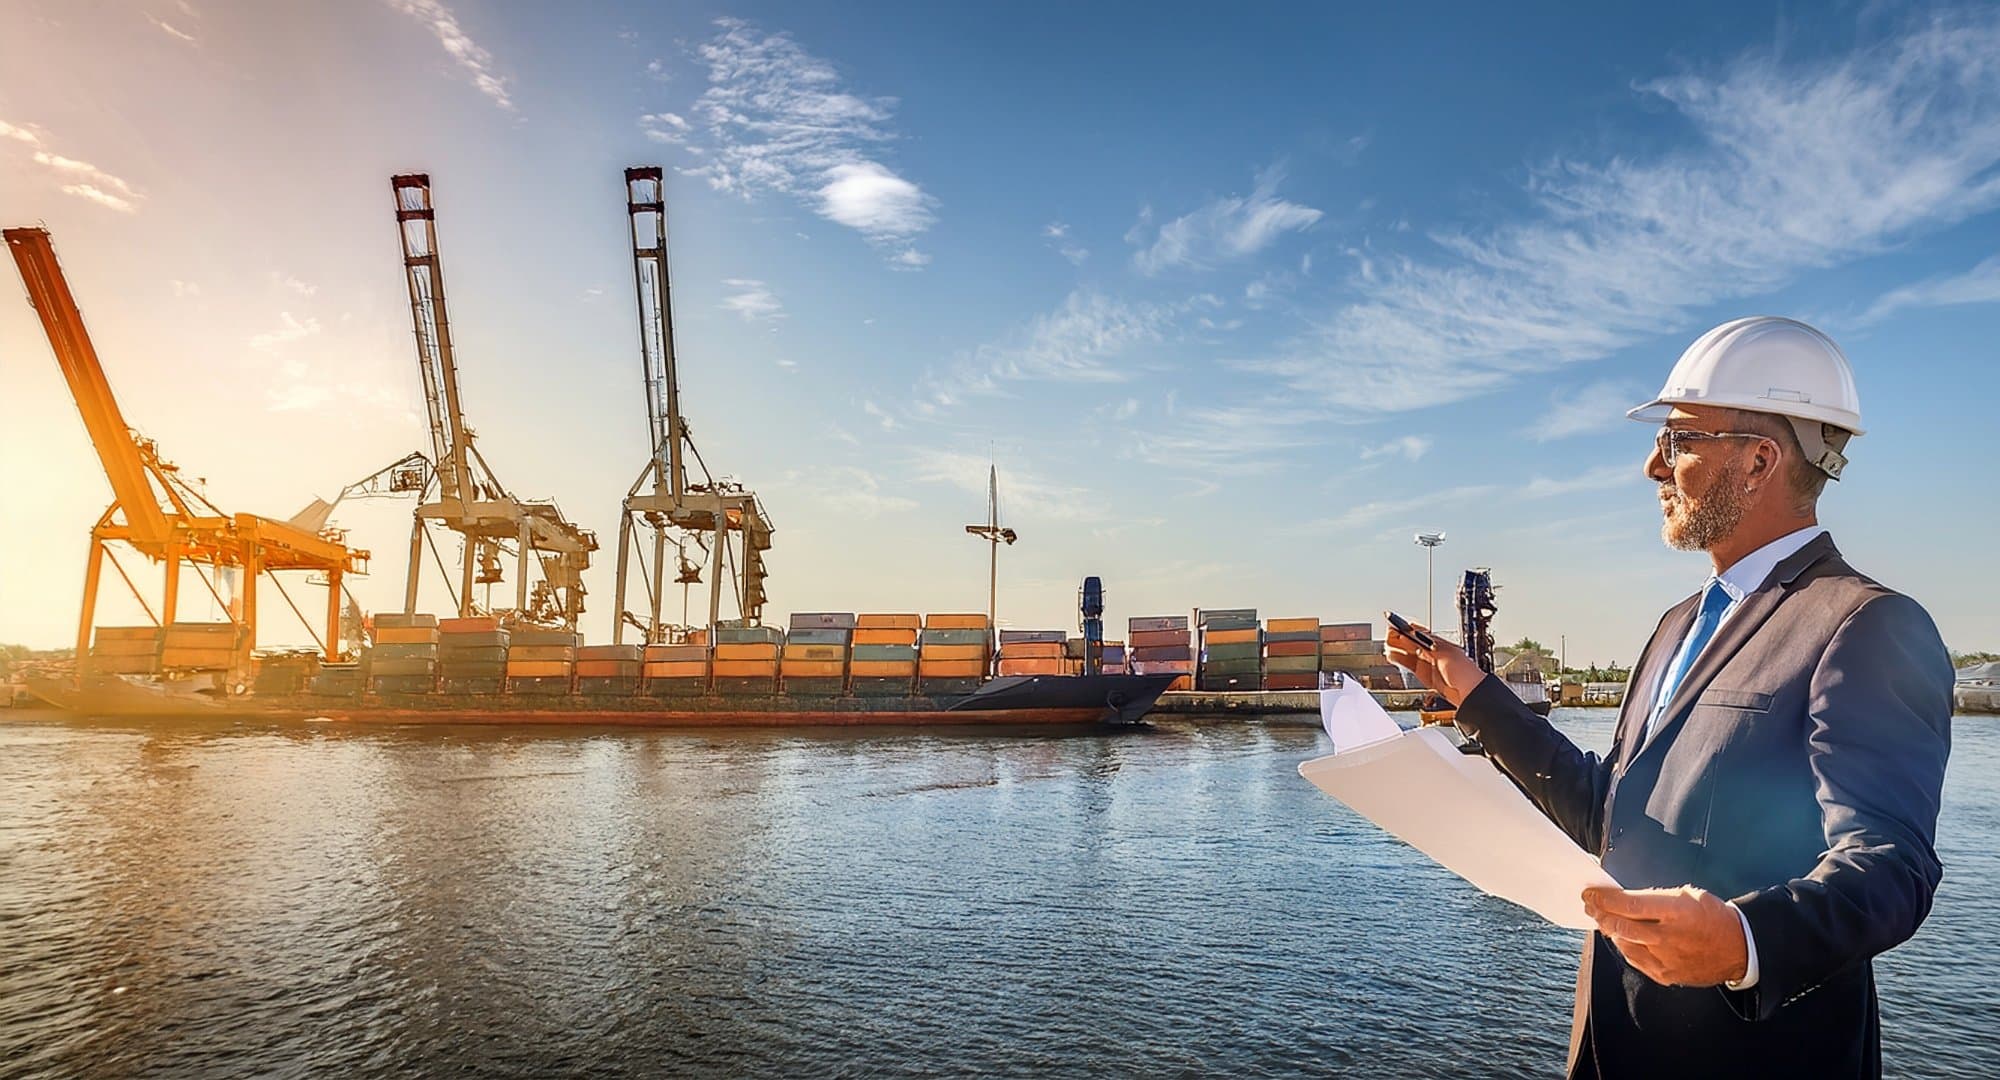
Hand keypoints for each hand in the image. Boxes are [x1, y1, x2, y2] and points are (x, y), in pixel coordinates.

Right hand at [1383, 621, 1485, 705]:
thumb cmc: (1465, 672)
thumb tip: (1410, 639)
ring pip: (1408, 653)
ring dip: (1397, 648)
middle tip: (1386, 634)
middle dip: (1399, 637)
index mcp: (1440, 644)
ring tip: (1386, 645)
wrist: (1470, 693)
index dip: (1407, 628)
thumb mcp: (1444, 655)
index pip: (1419, 633)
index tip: (1394, 624)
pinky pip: (1409, 665)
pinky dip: (1399, 659)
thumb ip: (1425, 648)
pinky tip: (1392, 656)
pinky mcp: (1425, 675)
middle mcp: (1433, 652)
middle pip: (1412, 642)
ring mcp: (1428, 663)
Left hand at [1580, 885, 1748, 986]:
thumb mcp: (1688, 895)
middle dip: (1599, 913)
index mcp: (1676, 911)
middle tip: (1590, 905)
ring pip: (1623, 943)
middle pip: (1621, 926)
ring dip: (1609, 929)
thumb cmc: (1713, 917)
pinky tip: (1621, 936)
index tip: (1591, 893)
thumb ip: (1655, 898)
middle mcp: (1668, 937)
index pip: (1630, 904)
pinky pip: (1634, 959)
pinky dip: (1624, 945)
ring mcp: (1665, 959)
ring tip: (1603, 918)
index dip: (1605, 899)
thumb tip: (1625, 898)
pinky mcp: (1665, 974)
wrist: (1739, 950)